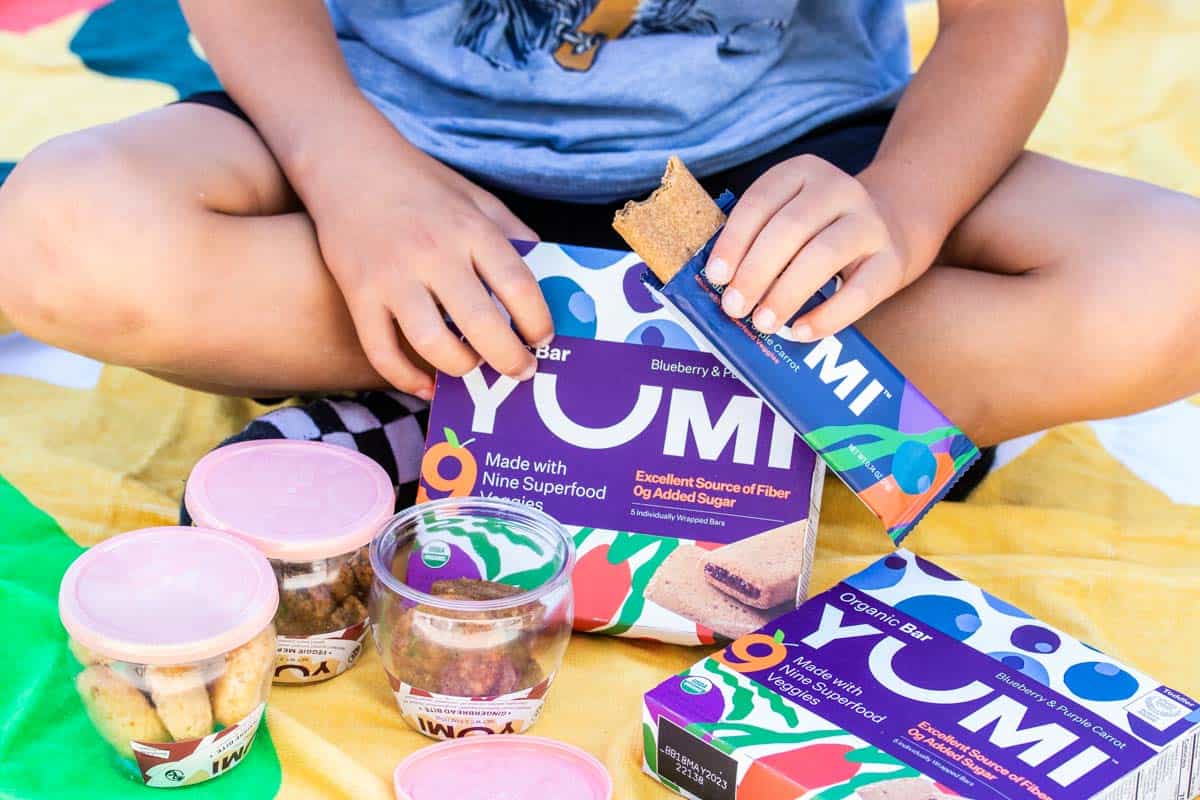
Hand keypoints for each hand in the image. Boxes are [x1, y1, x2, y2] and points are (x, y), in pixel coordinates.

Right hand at [305, 124, 551, 398]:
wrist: (348, 161)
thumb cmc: (421, 184)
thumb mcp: (477, 198)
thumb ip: (514, 236)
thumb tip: (550, 278)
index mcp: (470, 229)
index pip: (518, 286)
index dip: (538, 322)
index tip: (543, 338)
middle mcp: (433, 253)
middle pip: (482, 324)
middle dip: (509, 359)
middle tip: (521, 370)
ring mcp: (392, 276)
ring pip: (433, 344)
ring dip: (462, 368)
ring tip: (475, 368)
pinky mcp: (358, 293)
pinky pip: (382, 352)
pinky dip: (406, 380)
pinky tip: (428, 386)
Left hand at [706, 155, 908, 340]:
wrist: (892, 223)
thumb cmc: (821, 228)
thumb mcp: (790, 215)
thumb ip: (758, 239)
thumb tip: (722, 286)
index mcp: (802, 172)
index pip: (760, 202)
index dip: (734, 241)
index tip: (715, 276)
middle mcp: (839, 189)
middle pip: (790, 228)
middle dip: (755, 271)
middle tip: (734, 307)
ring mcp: (870, 222)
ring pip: (822, 256)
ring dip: (786, 293)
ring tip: (763, 323)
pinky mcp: (892, 259)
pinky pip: (859, 292)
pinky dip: (827, 316)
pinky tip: (801, 332)